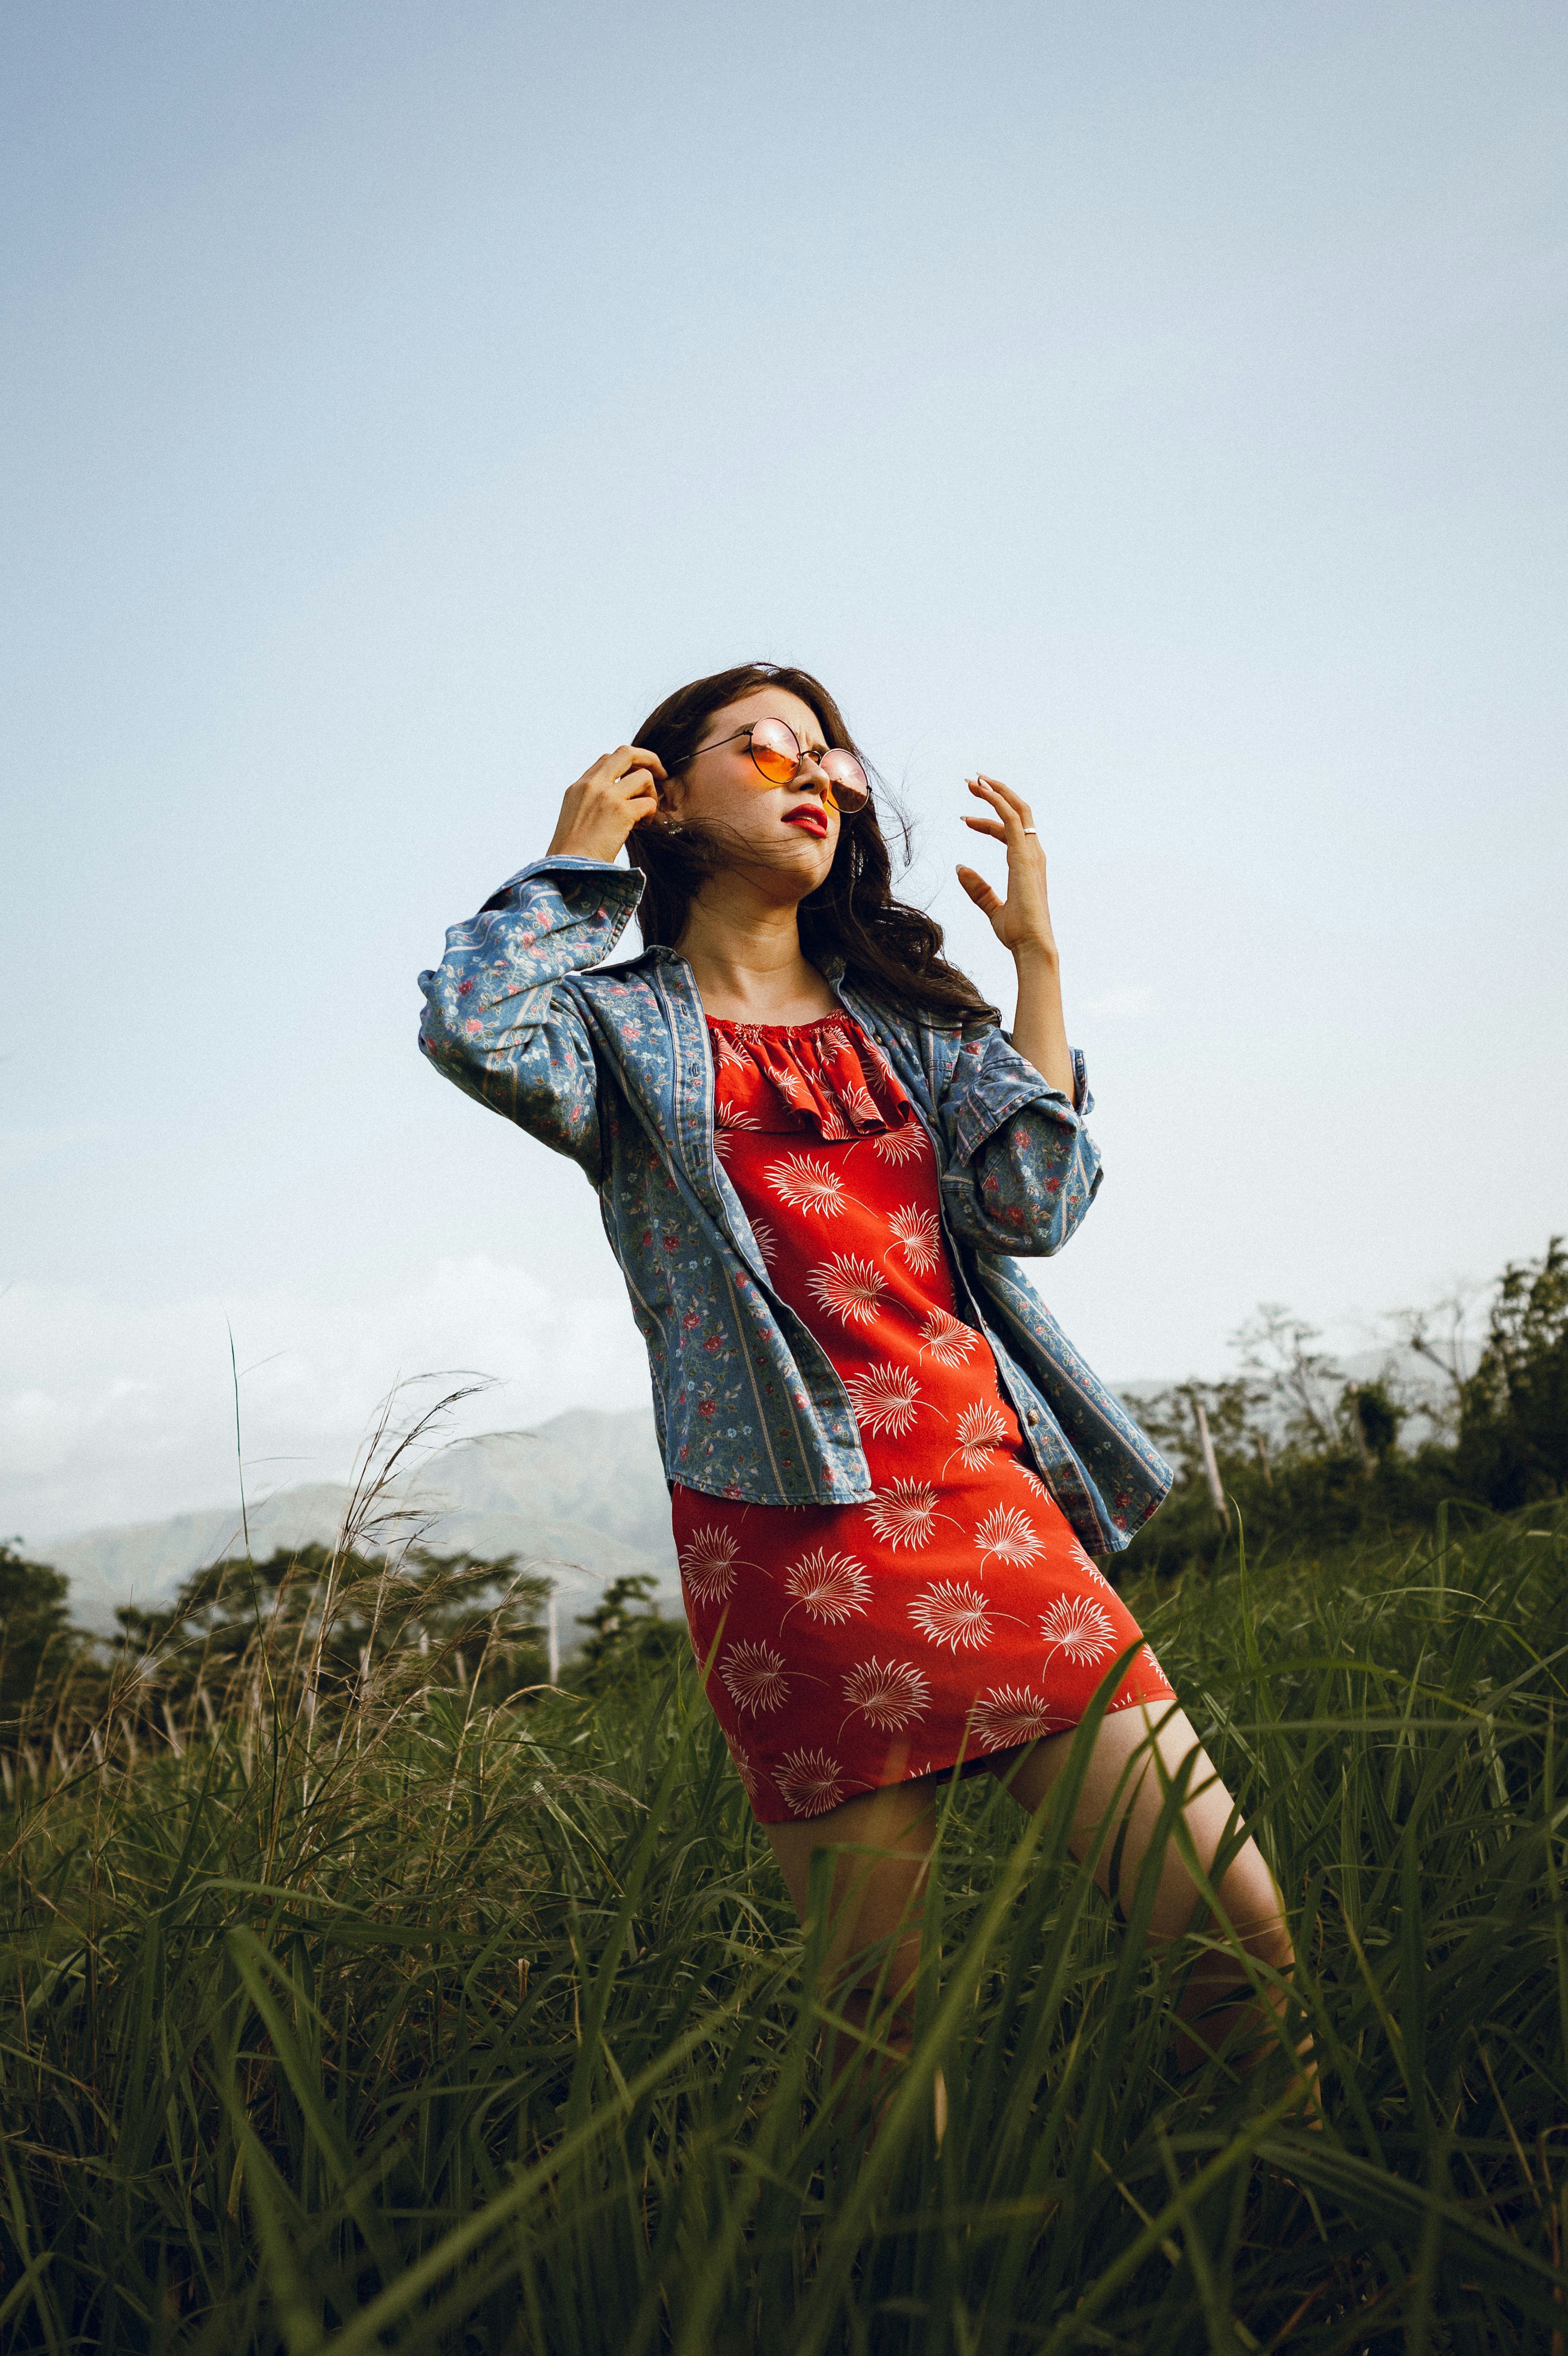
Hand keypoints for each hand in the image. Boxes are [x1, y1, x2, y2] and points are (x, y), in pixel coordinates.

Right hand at [547, 744, 667, 863]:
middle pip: (626, 752)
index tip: (636, 780)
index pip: (607, 759)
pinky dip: (651, 815)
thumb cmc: (573, 853)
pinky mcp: (620, 812)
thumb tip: (620, 800)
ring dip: (651, 794)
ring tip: (645, 815)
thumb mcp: (575, 817)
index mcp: (579, 786)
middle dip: (649, 759)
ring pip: (643, 776)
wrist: (567, 870)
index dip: (628, 765)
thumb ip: (592, 802)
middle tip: (661, 774)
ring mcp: (606, 796)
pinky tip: (643, 828)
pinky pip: (649, 803)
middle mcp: (592, 785)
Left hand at [955, 775, 1058, 965]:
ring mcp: (1031, 853)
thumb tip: (960, 869)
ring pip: (1016, 809)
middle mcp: (1032, 854)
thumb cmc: (1017, 932)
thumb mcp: (992, 908)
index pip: (1008, 833)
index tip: (964, 819)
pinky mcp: (1024, 855)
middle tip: (971, 783)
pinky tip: (982, 791)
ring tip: (974, 780)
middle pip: (1016, 813)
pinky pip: (1011, 819)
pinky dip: (997, 801)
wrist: (1031, 945)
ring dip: (995, 791)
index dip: (987, 822)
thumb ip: (978, 889)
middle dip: (995, 795)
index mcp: (1026, 864)